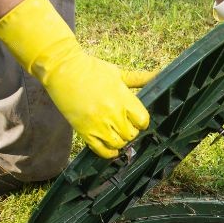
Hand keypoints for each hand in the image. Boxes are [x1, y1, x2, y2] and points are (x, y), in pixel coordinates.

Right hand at [0, 0, 150, 157]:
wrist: (63, 70)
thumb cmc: (92, 69)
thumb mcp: (118, 73)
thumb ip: (139, 78)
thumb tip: (160, 75)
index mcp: (123, 98)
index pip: (143, 120)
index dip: (141, 122)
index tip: (137, 120)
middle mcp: (113, 113)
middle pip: (131, 134)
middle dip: (131, 132)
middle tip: (125, 127)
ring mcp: (98, 123)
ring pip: (118, 144)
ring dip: (120, 142)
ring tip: (116, 134)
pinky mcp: (85, 131)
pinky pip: (101, 151)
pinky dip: (108, 153)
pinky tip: (110, 148)